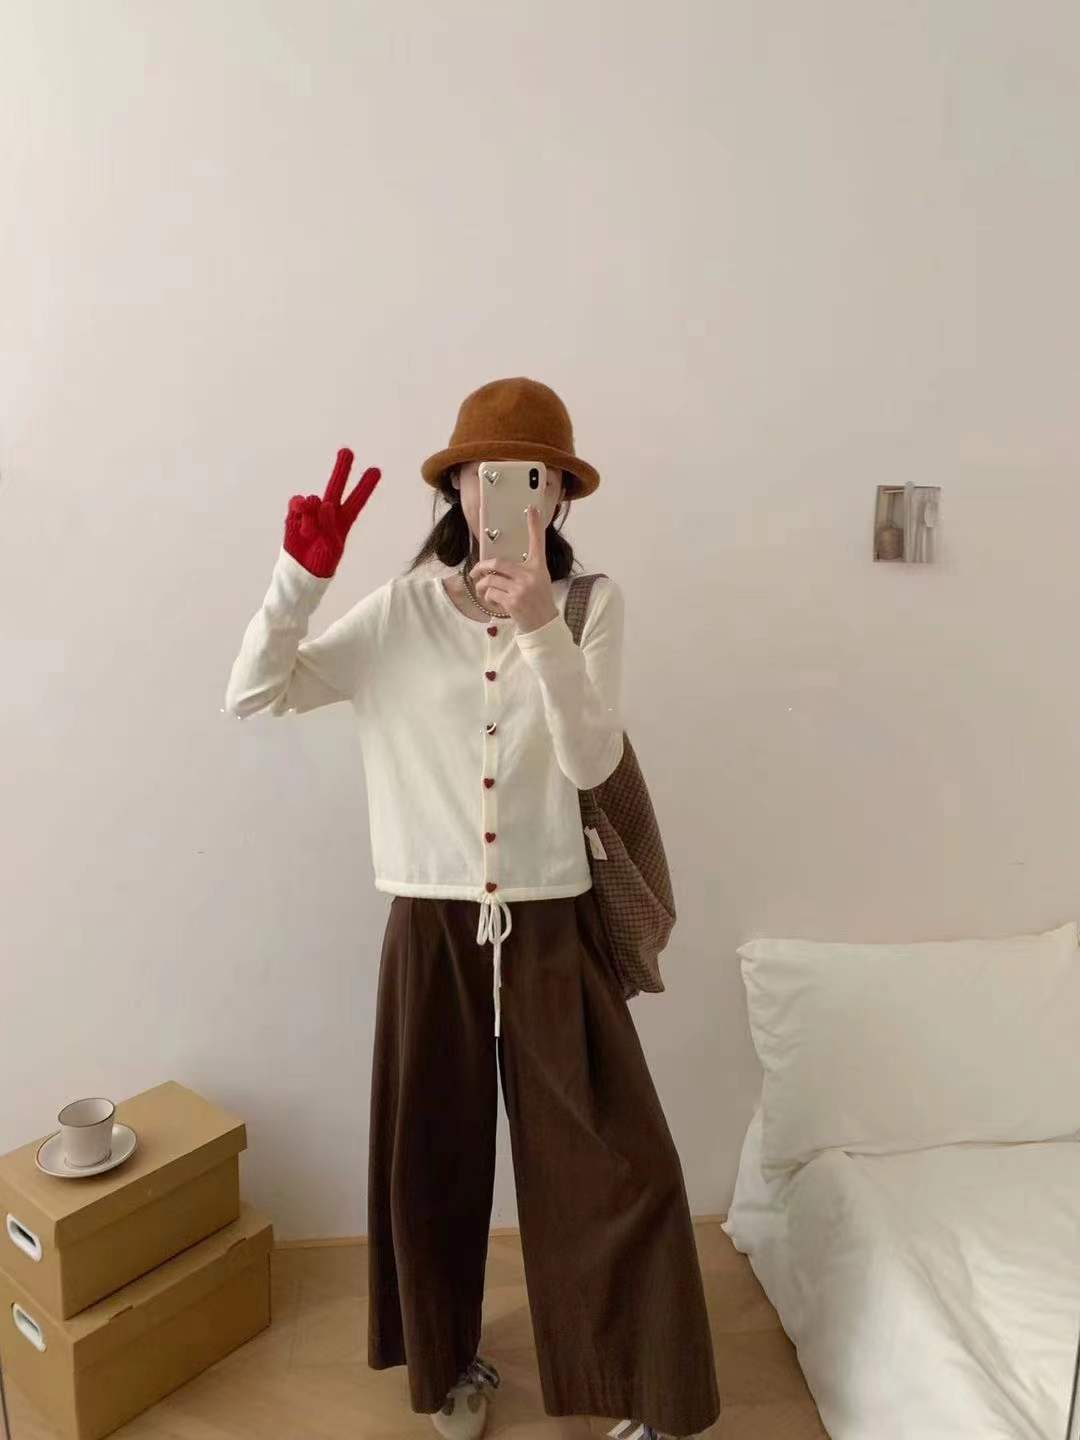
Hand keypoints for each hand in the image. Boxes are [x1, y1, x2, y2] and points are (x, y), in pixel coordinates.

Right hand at [283, 448, 380, 577]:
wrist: (301, 570)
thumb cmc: (322, 561)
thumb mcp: (333, 546)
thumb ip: (330, 524)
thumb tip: (323, 503)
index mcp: (344, 520)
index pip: (357, 500)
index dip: (366, 486)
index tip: (376, 470)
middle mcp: (328, 512)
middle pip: (336, 486)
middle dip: (341, 469)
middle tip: (347, 451)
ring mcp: (311, 512)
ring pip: (313, 500)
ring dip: (311, 515)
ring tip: (310, 533)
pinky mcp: (295, 514)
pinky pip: (297, 502)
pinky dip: (299, 507)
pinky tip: (299, 515)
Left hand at [470, 505, 557, 632]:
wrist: (543, 625)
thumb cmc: (539, 601)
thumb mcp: (539, 580)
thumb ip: (523, 569)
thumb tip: (497, 565)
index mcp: (539, 567)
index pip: (538, 542)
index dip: (535, 524)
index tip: (532, 508)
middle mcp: (531, 575)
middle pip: (497, 563)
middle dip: (481, 568)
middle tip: (475, 573)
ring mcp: (521, 589)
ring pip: (490, 580)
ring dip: (483, 587)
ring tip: (486, 593)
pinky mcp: (512, 602)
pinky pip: (491, 594)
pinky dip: (488, 599)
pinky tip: (495, 603)